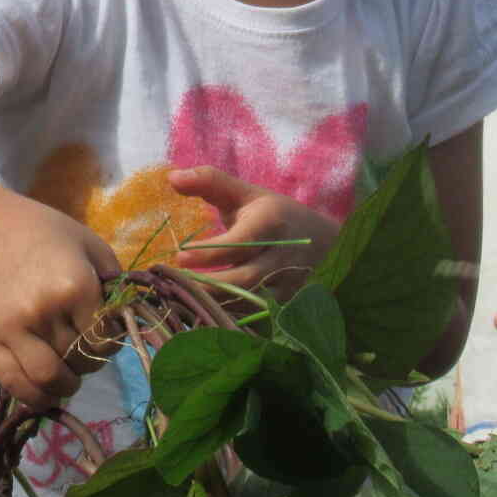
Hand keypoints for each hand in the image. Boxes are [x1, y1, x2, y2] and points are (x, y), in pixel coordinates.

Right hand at [0, 199, 118, 409]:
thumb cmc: (46, 233)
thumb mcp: (91, 246)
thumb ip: (115, 285)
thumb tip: (128, 325)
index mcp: (76, 286)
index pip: (106, 342)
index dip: (110, 343)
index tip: (102, 333)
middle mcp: (45, 311)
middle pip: (80, 362)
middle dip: (88, 362)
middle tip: (83, 349)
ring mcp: (13, 328)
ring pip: (50, 380)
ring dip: (66, 384)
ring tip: (67, 374)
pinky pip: (15, 384)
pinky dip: (35, 397)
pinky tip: (46, 393)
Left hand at [164, 167, 339, 300]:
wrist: (324, 241)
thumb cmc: (272, 214)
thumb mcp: (245, 193)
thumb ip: (210, 182)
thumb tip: (172, 177)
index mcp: (270, 222)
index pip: (241, 242)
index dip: (211, 252)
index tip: (180, 257)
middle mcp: (282, 255)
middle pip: (245, 279)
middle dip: (210, 285)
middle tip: (176, 285)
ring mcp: (287, 282)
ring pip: (251, 303)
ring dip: (217, 305)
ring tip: (185, 301)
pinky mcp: (287, 303)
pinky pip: (258, 317)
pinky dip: (232, 319)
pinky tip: (206, 316)